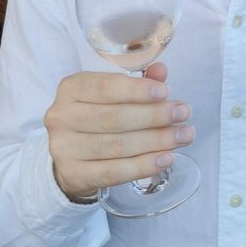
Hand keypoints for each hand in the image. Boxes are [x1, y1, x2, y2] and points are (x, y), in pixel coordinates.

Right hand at [44, 63, 194, 199]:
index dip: (137, 91)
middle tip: (184, 113)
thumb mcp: (114, 94)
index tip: (166, 92)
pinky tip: (165, 159)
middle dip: (154, 116)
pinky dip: (143, 166)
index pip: (106, 87)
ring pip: (117, 145)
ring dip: (156, 141)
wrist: (72, 156)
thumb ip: (138, 83)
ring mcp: (63, 148)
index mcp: (71, 88)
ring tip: (183, 136)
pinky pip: (113, 172)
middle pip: (114, 118)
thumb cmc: (99, 115)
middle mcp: (62, 116)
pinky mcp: (72, 175)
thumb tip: (161, 71)